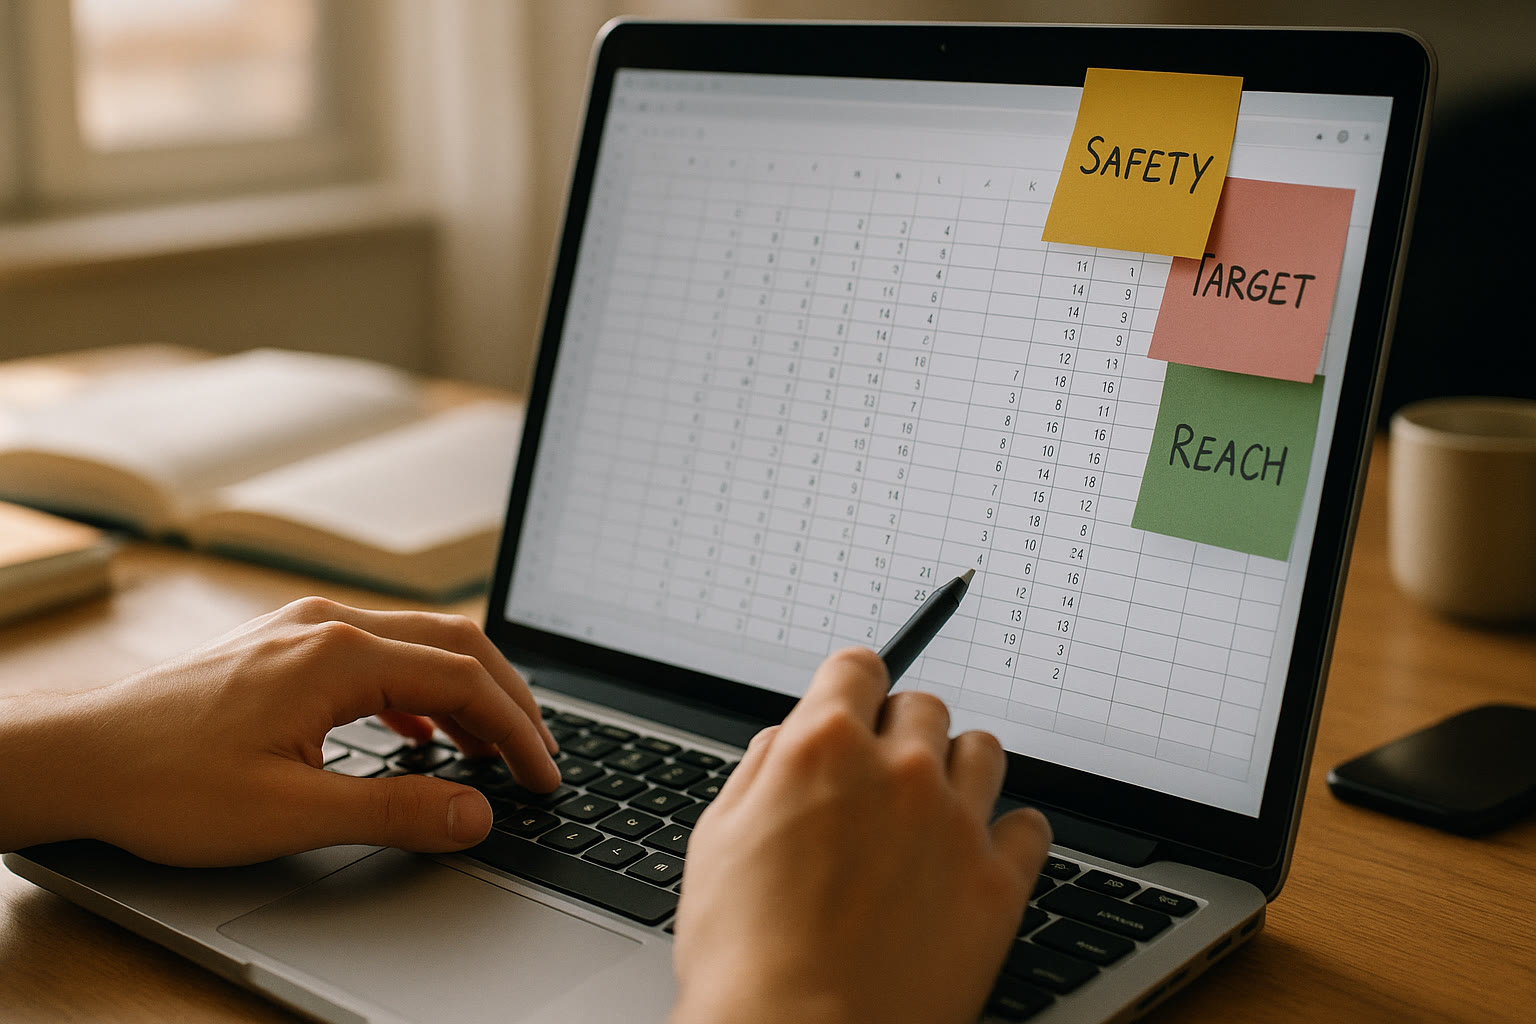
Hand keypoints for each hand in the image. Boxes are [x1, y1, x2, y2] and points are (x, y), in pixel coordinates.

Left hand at [0, 597, 559, 865]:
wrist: (76, 757)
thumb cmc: (165, 782)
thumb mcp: (290, 812)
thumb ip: (396, 810)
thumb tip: (477, 813)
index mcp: (339, 654)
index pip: (465, 678)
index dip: (516, 730)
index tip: (543, 776)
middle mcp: (327, 625)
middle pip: (454, 644)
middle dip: (507, 700)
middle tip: (537, 756)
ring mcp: (303, 628)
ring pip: (417, 642)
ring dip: (466, 690)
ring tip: (491, 746)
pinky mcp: (284, 644)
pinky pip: (377, 651)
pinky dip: (418, 688)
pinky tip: (419, 727)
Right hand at [670, 647, 1051, 1023]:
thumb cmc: (745, 956)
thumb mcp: (717, 839)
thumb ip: (761, 769)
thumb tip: (788, 739)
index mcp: (823, 747)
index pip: (859, 666)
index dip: (852, 686)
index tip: (856, 703)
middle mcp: (898, 770)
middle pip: (924, 705)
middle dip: (900, 732)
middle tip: (879, 779)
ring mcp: (956, 823)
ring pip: (982, 751)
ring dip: (956, 770)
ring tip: (931, 813)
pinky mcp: (998, 882)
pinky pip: (1029, 825)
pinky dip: (1005, 834)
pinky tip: (974, 856)